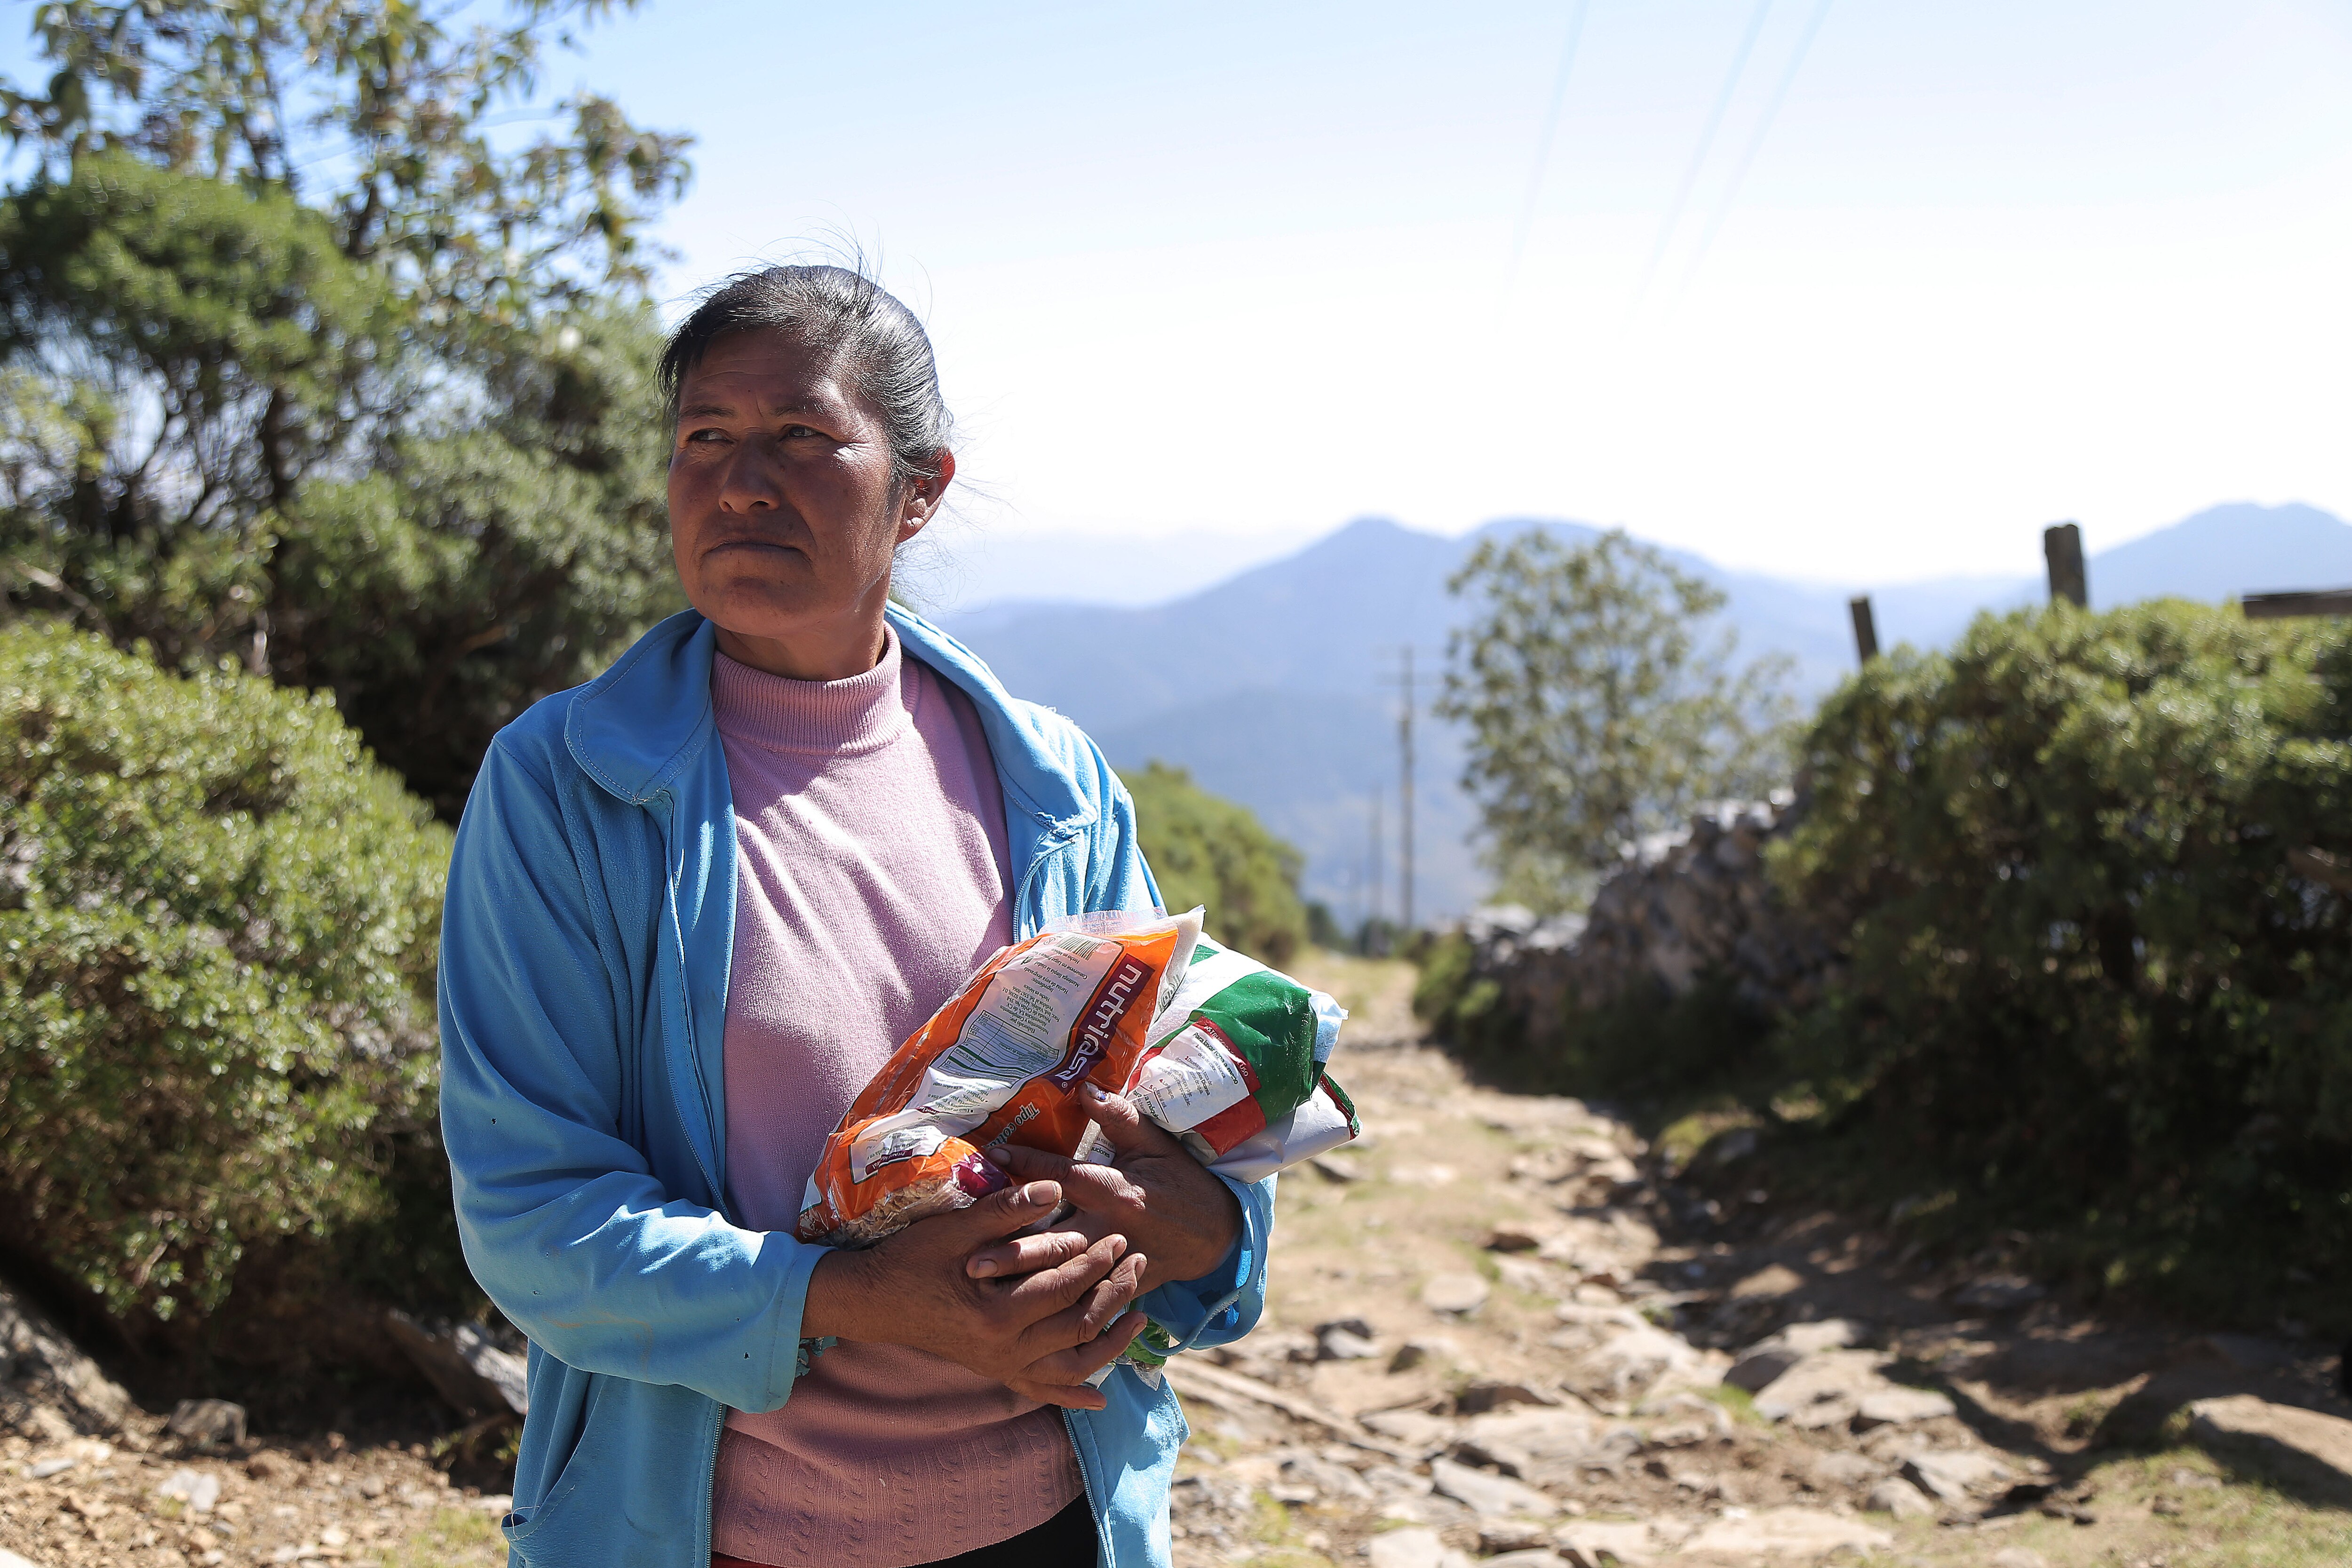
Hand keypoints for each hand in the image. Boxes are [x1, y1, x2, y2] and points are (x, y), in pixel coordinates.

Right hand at [802, 1179, 1149, 1411]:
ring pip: (1071, 1367)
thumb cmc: (910, 1259)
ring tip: (1140, 1319)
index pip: (1065, 1288)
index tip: (1118, 1237)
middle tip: (1137, 1264)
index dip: (1096, 1261)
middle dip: (1113, 1294)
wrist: (871, 1302)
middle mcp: (1003, 1351)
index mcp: (996, 1315)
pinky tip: (1100, 1398)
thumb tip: (1054, 1187)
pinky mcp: (994, 1371)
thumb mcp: (955, 1228)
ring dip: (1110, 1345)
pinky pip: (1041, 1391)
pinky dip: (1072, 1396)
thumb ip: (1006, 1211)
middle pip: (1078, 1327)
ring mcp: (999, 1367)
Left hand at [968, 1084, 1241, 1294]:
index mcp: (1114, 1188)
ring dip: (1026, 1282)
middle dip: (1012, 1251)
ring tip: (986, 1289)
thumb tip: (1085, 1088)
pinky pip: (1086, 1299)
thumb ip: (1118, 1116)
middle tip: (969, 1261)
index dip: (1024, 1165)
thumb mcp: (1154, 1143)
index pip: (1060, 1175)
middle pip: (1054, 1241)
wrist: (1218, 1231)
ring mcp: (1114, 1261)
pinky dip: (1056, 1304)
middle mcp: (1109, 1227)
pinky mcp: (1121, 1284)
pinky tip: (1024, 1309)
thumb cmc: (1180, 1180)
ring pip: (1065, 1276)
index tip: (989, 1160)